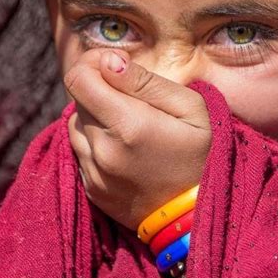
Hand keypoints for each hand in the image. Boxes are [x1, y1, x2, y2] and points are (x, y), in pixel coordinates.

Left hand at [65, 48, 210, 229]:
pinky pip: (80, 150)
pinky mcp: (91, 189)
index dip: (92, 63)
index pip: (79, 79)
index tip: (114, 64)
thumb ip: (145, 81)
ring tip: (129, 123)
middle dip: (100, 89)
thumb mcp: (190, 107)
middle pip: (78, 99)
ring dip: (96, 116)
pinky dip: (96, 141)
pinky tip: (125, 146)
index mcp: (127, 124)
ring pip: (76, 124)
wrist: (198, 215)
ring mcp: (93, 173)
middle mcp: (102, 150)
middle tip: (132, 96)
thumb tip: (108, 62)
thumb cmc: (201, 152)